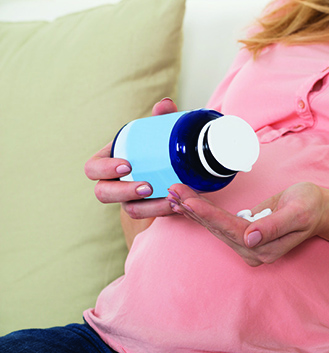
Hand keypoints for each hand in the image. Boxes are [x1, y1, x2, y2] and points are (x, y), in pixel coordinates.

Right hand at [84, 97, 178, 218]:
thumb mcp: (158, 132)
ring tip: (168, 199)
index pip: (93, 168)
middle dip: (123, 192)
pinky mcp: (147, 209)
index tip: (126, 165)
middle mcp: (114, 182)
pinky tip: (179, 204)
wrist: (175, 167)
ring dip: (147, 207)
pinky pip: (149, 215)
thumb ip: (161, 118)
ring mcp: (129, 199)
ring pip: (129, 209)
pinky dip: (163, 210)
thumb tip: (165, 104)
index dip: (105, 169)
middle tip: (147, 187)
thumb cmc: (157, 146)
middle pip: (104, 193)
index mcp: (109, 160)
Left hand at [167, 182, 328, 265]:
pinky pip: (220, 223)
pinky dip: (203, 212)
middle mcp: (252, 250)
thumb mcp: (297, 212)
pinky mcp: (244, 234)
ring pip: (214, 227)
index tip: (188, 201)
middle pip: (217, 229)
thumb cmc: (311, 206)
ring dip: (193, 210)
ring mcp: (247, 244)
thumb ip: (274, 226)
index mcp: (264, 248)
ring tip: (173, 194)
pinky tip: (187, 204)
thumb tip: (250, 239)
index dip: (208, 215)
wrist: (320, 209)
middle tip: (171, 190)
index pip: (230, 229)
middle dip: (193, 209)